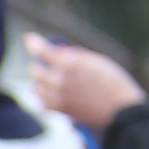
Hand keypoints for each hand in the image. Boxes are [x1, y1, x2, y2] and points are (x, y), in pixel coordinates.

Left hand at [25, 32, 145, 129]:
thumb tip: (58, 52)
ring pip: (36, 87)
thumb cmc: (113, 81)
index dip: (34, 43)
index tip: (28, 38)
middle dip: (42, 67)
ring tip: (56, 81)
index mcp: (69, 62)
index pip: (43, 51)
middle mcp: (59, 79)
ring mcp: (58, 95)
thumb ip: (74, 56)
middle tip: (52, 67)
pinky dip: (45, 97)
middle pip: (35, 70)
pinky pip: (42, 102)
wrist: (121, 108)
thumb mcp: (95, 60)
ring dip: (42, 82)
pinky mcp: (60, 109)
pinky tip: (55, 94)